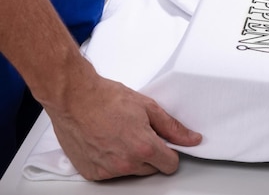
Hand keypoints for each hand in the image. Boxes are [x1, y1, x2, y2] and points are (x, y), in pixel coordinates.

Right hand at [46, 72, 201, 180]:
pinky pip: (111, 173)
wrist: (74, 98)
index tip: (165, 144)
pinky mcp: (92, 173)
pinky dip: (111, 161)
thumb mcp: (148, 107)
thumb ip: (172, 127)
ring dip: (131, 158)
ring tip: (120, 135)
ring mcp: (108, 170)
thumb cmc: (106, 98)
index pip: (170, 164)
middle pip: (152, 169)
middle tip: (138, 133)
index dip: (170, 152)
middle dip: (150, 153)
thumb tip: (191, 138)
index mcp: (144, 147)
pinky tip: (106, 142)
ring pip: (132, 171)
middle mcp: (126, 163)